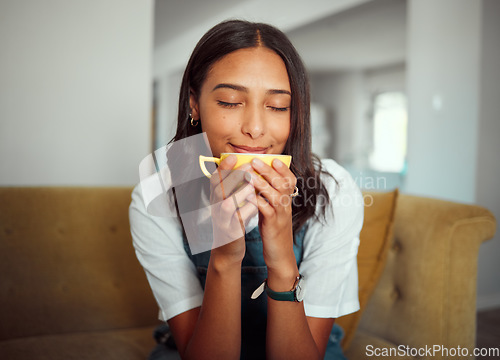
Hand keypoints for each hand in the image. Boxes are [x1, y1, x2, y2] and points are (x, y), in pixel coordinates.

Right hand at [209, 155, 257, 265]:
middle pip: (219, 189)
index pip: (215, 179)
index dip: (223, 167)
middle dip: (233, 177)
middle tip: (248, 167)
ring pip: (226, 204)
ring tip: (252, 185)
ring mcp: (222, 220)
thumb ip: (235, 187)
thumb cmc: (233, 220)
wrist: (228, 249)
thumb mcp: (230, 202)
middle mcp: (215, 207)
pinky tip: (256, 205)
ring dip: (239, 193)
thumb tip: (246, 166)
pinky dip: (247, 211)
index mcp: (216, 198)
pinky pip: (238, 220)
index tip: (233, 156)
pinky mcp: (230, 232)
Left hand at [248, 158, 297, 273]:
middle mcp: (286, 206)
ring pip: (275, 195)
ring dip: (262, 184)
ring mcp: (281, 215)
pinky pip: (266, 211)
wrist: (280, 254)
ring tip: (249, 175)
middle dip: (269, 171)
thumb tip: (258, 179)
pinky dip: (257, 202)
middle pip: (282, 184)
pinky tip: (248, 196)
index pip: (290, 181)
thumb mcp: (274, 210)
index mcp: (287, 201)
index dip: (284, 169)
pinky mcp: (273, 225)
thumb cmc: (274, 230)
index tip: (274, 159)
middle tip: (255, 161)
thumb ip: (269, 196)